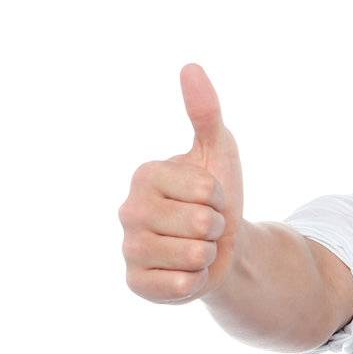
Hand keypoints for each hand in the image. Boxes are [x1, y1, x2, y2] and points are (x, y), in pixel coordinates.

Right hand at [119, 63, 243, 302]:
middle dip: (218, 228)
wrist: (221, 246)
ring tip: (197, 247)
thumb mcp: (218, 151)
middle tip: (205, 226)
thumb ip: (206, 112)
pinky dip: (197, 281)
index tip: (211, 198)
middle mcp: (128, 210)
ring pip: (194, 255)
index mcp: (145, 175)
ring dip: (209, 254)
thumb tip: (191, 68)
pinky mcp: (137, 283)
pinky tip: (187, 271)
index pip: (208, 191)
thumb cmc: (216, 196)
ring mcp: (129, 248)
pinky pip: (182, 286)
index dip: (222, 198)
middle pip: (203, 224)